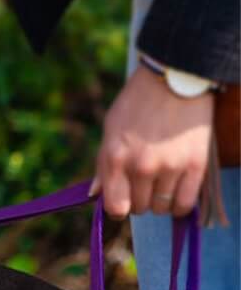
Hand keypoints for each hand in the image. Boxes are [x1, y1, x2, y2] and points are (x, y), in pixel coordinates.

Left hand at [92, 65, 213, 217]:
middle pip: (138, 208)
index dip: (118, 207)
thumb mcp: (111, 130)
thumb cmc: (137, 104)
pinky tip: (176, 193)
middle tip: (143, 183)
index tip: (122, 201)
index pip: (115, 207)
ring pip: (161, 207)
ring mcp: (169, 167)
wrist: (174, 81)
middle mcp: (141, 167)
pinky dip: (179, 204)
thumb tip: (94, 194)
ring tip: (161, 182)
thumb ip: (103, 165)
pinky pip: (185, 203)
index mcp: (115, 158)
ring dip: (159, 200)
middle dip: (139, 200)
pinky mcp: (195, 166)